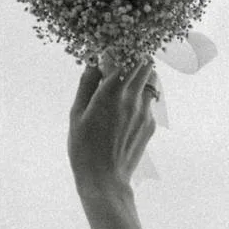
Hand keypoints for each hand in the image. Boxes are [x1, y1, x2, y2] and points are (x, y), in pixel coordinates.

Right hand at [68, 54, 158, 201]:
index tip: (107, 48)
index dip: (115, 48)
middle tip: (123, 56)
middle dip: (134, 55)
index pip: (121, 55)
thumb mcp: (77, 114)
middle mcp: (131, 98)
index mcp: (109, 93)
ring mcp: (144, 111)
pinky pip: (149, 100)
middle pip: (143, 62)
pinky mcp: (150, 124)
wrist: (105, 180)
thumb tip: (93, 61)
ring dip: (141, 73)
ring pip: (151, 79)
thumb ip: (87, 84)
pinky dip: (140, 95)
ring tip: (128, 78)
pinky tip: (127, 106)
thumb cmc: (83, 149)